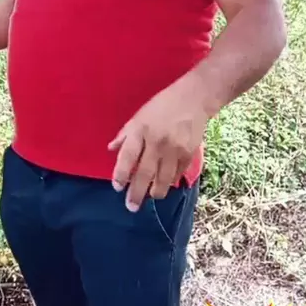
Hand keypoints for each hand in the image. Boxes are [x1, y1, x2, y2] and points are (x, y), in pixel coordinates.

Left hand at [108, 74, 209, 210]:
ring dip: (155, 191)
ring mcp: (174, 149)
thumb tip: (111, 149)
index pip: (128, 157)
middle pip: (145, 173)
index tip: (117, 187)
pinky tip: (165, 185)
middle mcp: (157, 141)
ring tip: (149, 197)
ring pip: (163, 179)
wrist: (194, 98)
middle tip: (131, 206)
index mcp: (141, 129)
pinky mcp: (189, 153)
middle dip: (136, 193)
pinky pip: (177, 174)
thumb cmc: (162, 105)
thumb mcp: (139, 115)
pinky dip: (170, 182)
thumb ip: (125, 134)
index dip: (121, 174)